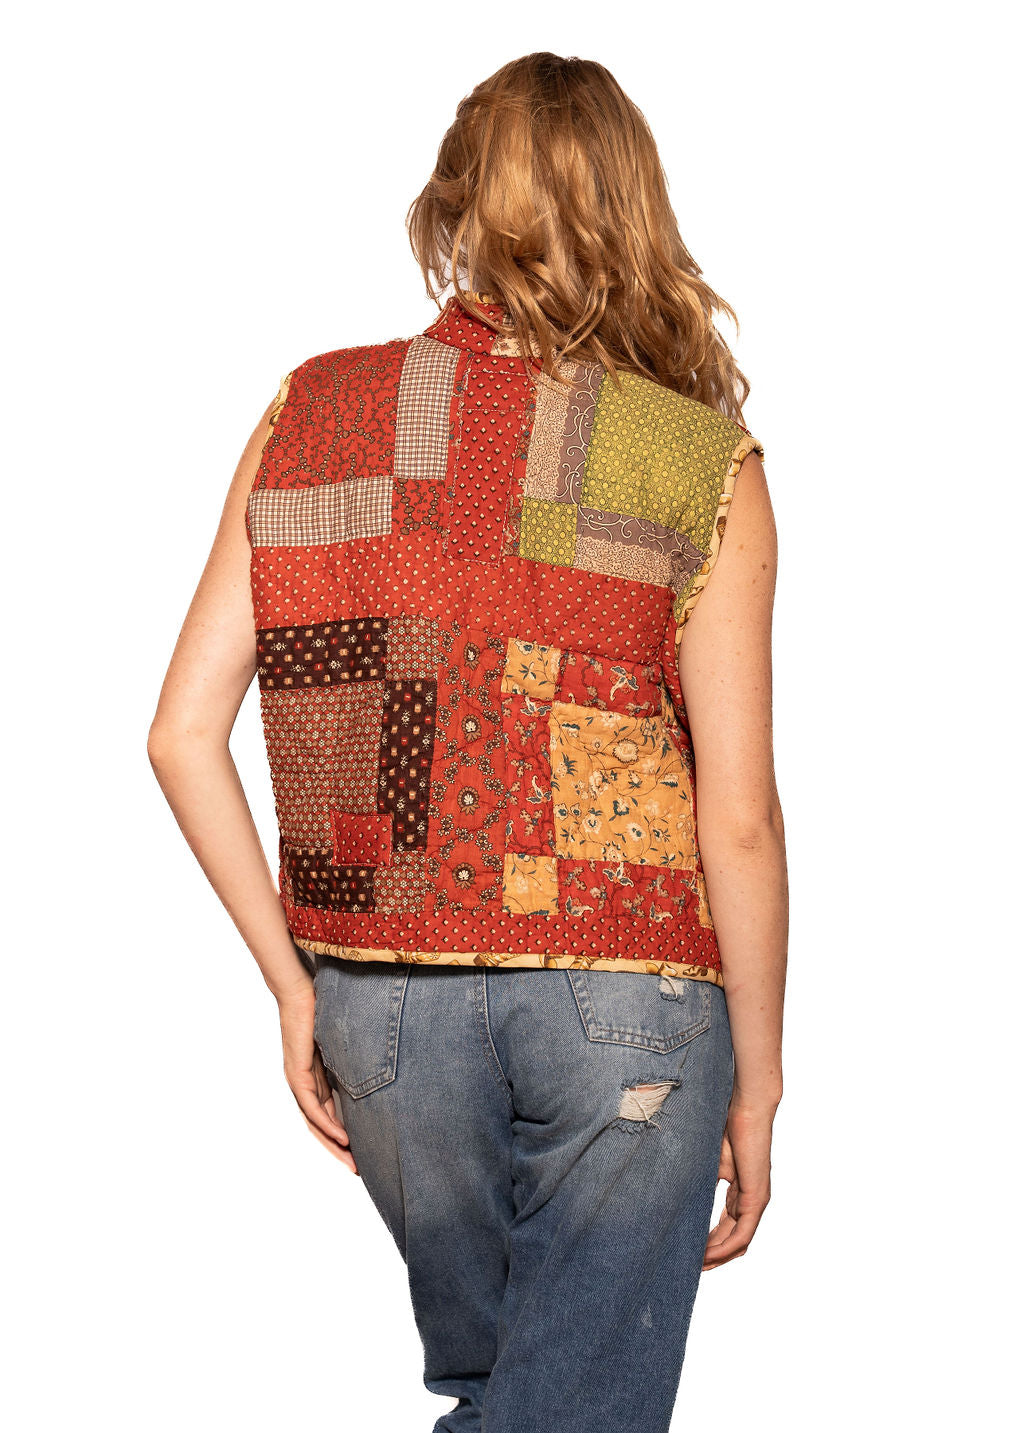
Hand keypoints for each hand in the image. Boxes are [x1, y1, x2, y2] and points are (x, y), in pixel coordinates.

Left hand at [277, 980, 357, 1173]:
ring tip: (353, 1162)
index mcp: (316, 1080)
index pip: (329, 1117)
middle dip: (339, 1151)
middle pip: (321, 1128)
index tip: (363, 1153)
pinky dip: (327, 1124)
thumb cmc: (322, 1011)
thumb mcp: (344, 1045)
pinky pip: (312, 1107)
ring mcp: (299, 1082)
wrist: (300, 992)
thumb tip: (381, 1067)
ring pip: (315, 1124)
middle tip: (359, 1170)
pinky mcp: (297, 1075)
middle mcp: (304, 1086)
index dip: (344, 1137)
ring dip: (334, 1145)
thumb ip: (354, 1060)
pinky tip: (343, 1137)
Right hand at [703, 1097, 776, 1268]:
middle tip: (688, 1267)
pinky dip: (725, 1248)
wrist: (745, 1108)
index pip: (724, 1228)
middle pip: (731, 1241)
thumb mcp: (707, 1164)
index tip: (687, 1253)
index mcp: (738, 1193)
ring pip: (738, 1243)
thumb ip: (697, 1182)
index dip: (707, 1244)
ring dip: (717, 1257)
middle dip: (711, 1256)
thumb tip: (669, 1195)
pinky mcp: (756, 1198)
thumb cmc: (725, 1128)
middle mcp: (749, 1202)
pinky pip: (742, 1235)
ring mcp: (755, 1201)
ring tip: (696, 1267)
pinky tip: (708, 1254)